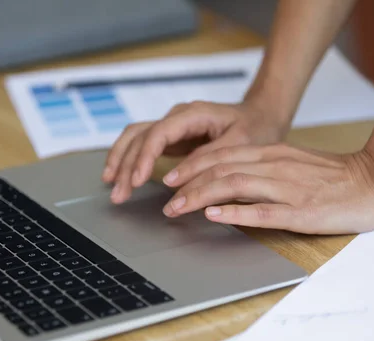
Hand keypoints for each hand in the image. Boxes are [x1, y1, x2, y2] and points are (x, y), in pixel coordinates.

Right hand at [102, 100, 286, 203]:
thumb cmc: (254, 128)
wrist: (261, 116)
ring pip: (136, 139)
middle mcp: (177, 117)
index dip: (144, 157)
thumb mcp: (239, 144)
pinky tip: (119, 176)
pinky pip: (142, 145)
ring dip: (121, 162)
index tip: (136, 180)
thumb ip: (207, 160)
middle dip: (126, 165)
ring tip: (112, 188)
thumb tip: (174, 180)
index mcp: (193, 114)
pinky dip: (128, 160)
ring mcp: (172, 126)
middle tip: (119, 194)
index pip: (158, 133)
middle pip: (141, 136)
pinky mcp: (171, 137)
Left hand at [160, 144, 373, 233]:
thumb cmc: (335, 177)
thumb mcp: (294, 164)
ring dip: (201, 197)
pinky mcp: (302, 211)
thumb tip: (231, 182)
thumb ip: (264, 168)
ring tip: (178, 207)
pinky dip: (235, 212)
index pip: (222, 157)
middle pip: (220, 169)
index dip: (193, 168)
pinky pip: (263, 210)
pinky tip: (214, 215)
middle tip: (166, 200)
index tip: (172, 180)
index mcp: (273, 154)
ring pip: (234, 186)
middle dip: (188, 184)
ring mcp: (288, 188)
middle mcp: (275, 166)